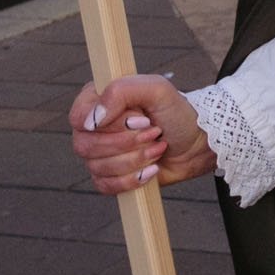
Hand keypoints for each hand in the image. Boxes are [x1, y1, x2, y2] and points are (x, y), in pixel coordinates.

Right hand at [66, 74, 213, 194]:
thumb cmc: (176, 112)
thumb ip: (121, 91)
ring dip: (135, 160)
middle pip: (86, 145)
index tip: (140, 120)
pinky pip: (104, 186)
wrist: (195, 143)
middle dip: (128, 143)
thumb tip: (94, 118)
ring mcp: (98, 153)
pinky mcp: (108, 176)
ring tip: (157, 148)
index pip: (79, 117)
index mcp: (96, 100)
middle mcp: (92, 127)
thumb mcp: (156, 89)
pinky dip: (131, 179)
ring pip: (97, 167)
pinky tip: (150, 170)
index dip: (108, 124)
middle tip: (155, 133)